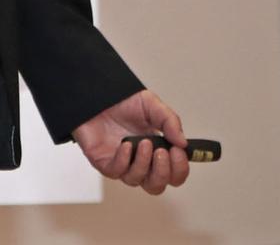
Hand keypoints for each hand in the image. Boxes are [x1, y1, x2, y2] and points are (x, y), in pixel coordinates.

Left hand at [72, 89, 190, 195]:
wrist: (96, 94)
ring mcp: (122, 164)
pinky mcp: (104, 162)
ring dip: (143, 164)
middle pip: (156, 185)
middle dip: (163, 172)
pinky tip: (126, 145)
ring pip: (137, 180)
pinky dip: (123, 160)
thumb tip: (183, 143)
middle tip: (162, 152)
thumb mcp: (152, 105)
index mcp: (156, 151)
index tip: (179, 151)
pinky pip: (116, 171)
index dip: (179, 168)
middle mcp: (140, 162)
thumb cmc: (123, 102)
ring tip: (144, 143)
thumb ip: (170, 121)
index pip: (173, 174)